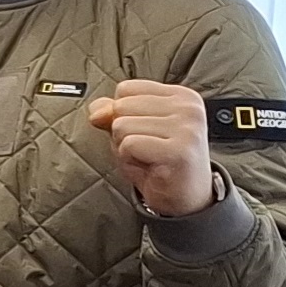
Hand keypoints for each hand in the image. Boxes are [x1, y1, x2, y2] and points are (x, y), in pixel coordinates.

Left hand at [91, 79, 216, 215]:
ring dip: (125, 148)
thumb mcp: (131, 129)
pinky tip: (151, 166)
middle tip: (147, 149)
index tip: (146, 132)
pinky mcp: (179, 150)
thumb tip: (96, 111)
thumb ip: (111, 112)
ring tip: (149, 157)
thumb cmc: (157, 160)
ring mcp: (187, 128)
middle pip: (121, 106)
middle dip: (123, 132)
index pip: (126, 88)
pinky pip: (128, 145)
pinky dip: (129, 159)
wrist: (183, 197)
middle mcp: (189, 107)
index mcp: (181, 95)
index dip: (122, 114)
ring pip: (121, 126)